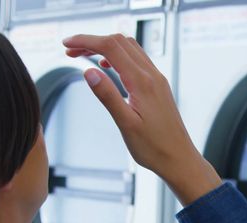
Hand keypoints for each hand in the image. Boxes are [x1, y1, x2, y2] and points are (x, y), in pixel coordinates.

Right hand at [62, 34, 221, 205]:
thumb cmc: (155, 148)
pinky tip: (107, 67)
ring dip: (105, 46)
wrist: (179, 159)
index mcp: (142, 82)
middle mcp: (152, 75)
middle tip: (70, 50)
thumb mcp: (126, 124)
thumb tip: (88, 71)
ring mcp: (157, 79)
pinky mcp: (158, 86)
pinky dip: (118, 55)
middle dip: (92, 40)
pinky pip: (137, 59)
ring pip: (129, 48)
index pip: (110, 47)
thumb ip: (107, 96)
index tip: (66, 43)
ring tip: (83, 55)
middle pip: (119, 41)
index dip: (86, 41)